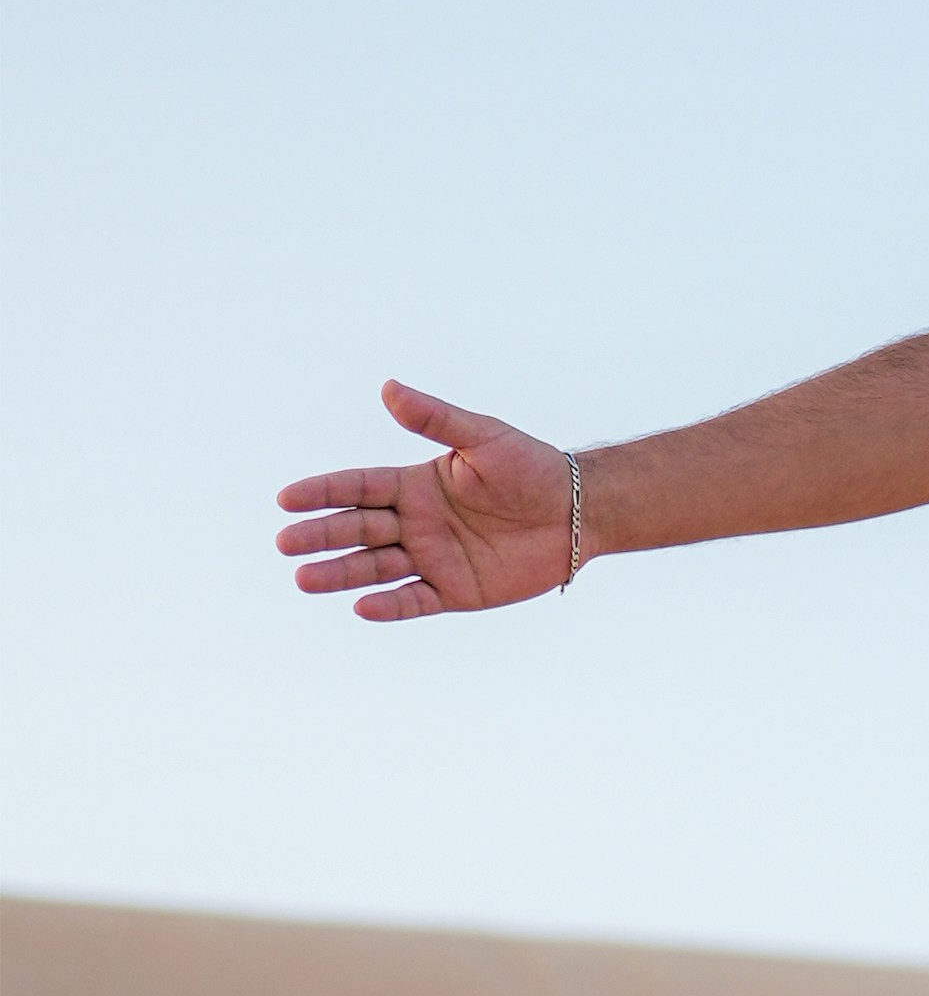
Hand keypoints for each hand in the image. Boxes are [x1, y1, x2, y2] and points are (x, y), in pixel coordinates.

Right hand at [276, 383, 574, 616]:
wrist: (577, 511)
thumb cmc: (531, 467)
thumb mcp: (482, 437)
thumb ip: (435, 419)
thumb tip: (389, 388)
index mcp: (415, 484)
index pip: (358, 487)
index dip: (323, 492)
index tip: (287, 499)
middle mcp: (416, 522)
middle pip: (357, 529)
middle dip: (321, 536)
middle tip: (285, 542)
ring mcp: (433, 558)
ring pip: (375, 568)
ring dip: (340, 573)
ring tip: (303, 579)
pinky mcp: (455, 591)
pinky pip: (415, 600)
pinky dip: (389, 605)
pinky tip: (361, 607)